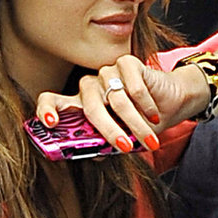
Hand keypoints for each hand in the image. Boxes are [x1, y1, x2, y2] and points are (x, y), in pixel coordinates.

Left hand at [35, 57, 211, 147]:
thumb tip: (95, 155)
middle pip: (90, 108)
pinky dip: (146, 107)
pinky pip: (134, 89)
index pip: (53, 102)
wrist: (170, 102)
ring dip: (137, 125)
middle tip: (125, 147)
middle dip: (110, 131)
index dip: (47, 110)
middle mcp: (90, 86)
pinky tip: (154, 115)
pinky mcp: (126, 63)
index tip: (50, 123)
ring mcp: (107, 73)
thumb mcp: (123, 138)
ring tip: (149, 141)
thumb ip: (106, 145)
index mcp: (81, 104)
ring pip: (117, 102)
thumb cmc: (141, 121)